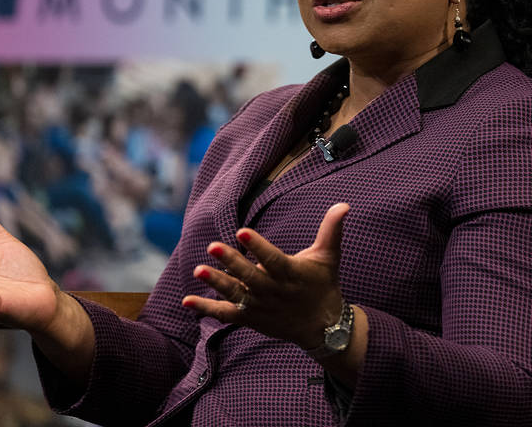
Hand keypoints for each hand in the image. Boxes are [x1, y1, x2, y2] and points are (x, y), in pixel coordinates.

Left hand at [181, 202, 349, 349]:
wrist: (322, 327)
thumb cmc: (323, 285)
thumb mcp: (329, 257)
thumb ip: (332, 230)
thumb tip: (344, 205)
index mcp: (291, 274)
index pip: (273, 260)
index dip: (258, 247)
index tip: (242, 232)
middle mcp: (273, 292)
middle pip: (250, 277)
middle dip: (231, 263)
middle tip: (212, 247)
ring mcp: (260, 307)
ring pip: (236, 294)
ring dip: (216, 283)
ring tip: (198, 269)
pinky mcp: (250, 318)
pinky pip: (227, 314)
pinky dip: (208, 308)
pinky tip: (188, 300)